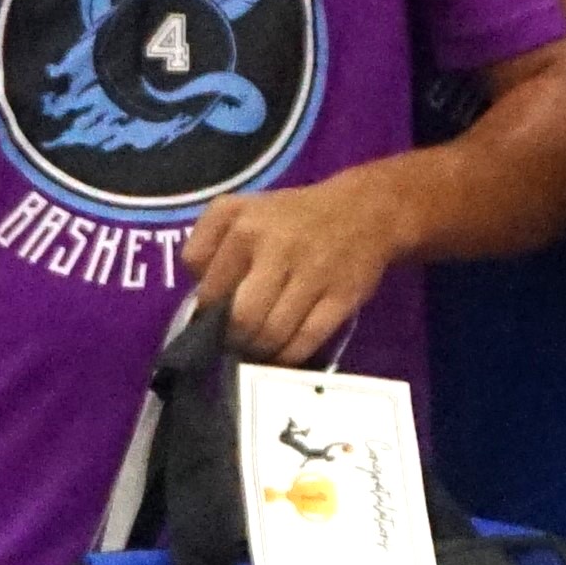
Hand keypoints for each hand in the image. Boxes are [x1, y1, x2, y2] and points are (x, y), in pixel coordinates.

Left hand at [183, 172, 410, 363]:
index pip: (209, 288)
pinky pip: (306, 340)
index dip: (208, 310)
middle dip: (234, 337)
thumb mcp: (241, 209)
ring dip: (260, 350)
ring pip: (272, 333)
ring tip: (258, 348)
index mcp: (244, 226)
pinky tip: (282, 353)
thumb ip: (208, 242)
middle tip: (237, 340)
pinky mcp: (341, 297)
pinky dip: (289, 355)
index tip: (216, 315)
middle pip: (241, 317)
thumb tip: (199, 290)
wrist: (365, 210)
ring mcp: (313, 274)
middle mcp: (277, 248)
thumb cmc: (292, 216)